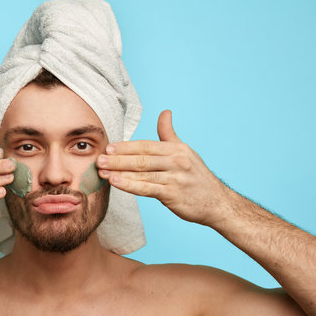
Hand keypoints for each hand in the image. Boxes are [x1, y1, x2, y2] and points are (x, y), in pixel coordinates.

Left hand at [96, 110, 231, 225]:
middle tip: (98, 160)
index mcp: (176, 149)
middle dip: (118, 159)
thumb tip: (165, 112)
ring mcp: (175, 178)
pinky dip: (129, 185)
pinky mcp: (172, 195)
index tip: (108, 148)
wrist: (217, 203)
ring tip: (102, 172)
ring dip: (119, 173)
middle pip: (141, 159)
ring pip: (142, 174)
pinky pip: (146, 189)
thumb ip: (169, 134)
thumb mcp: (185, 151)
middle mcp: (176, 161)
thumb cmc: (196, 176)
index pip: (146, 146)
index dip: (126, 147)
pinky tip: (116, 183)